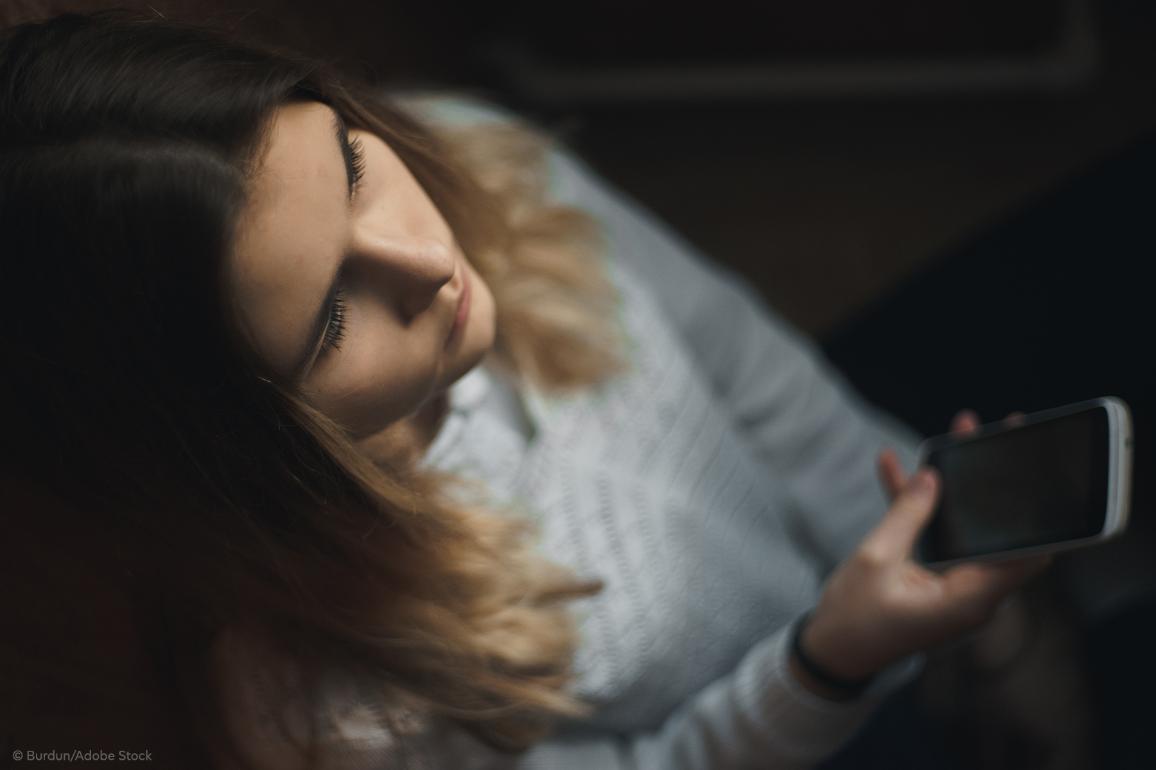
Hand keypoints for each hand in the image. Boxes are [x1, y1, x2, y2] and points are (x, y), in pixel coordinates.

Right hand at [797, 409, 1050, 688]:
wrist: (832, 653)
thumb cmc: (853, 618)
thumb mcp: (875, 560)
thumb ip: (906, 516)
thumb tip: (933, 477)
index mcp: (969, 598)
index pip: (1027, 555)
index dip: (1036, 515)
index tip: (1034, 472)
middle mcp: (972, 594)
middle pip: (995, 532)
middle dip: (987, 483)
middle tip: (984, 435)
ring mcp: (955, 586)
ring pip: (965, 530)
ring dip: (952, 489)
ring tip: (946, 439)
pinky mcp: (936, 580)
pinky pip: (938, 539)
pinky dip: (921, 510)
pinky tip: (893, 469)